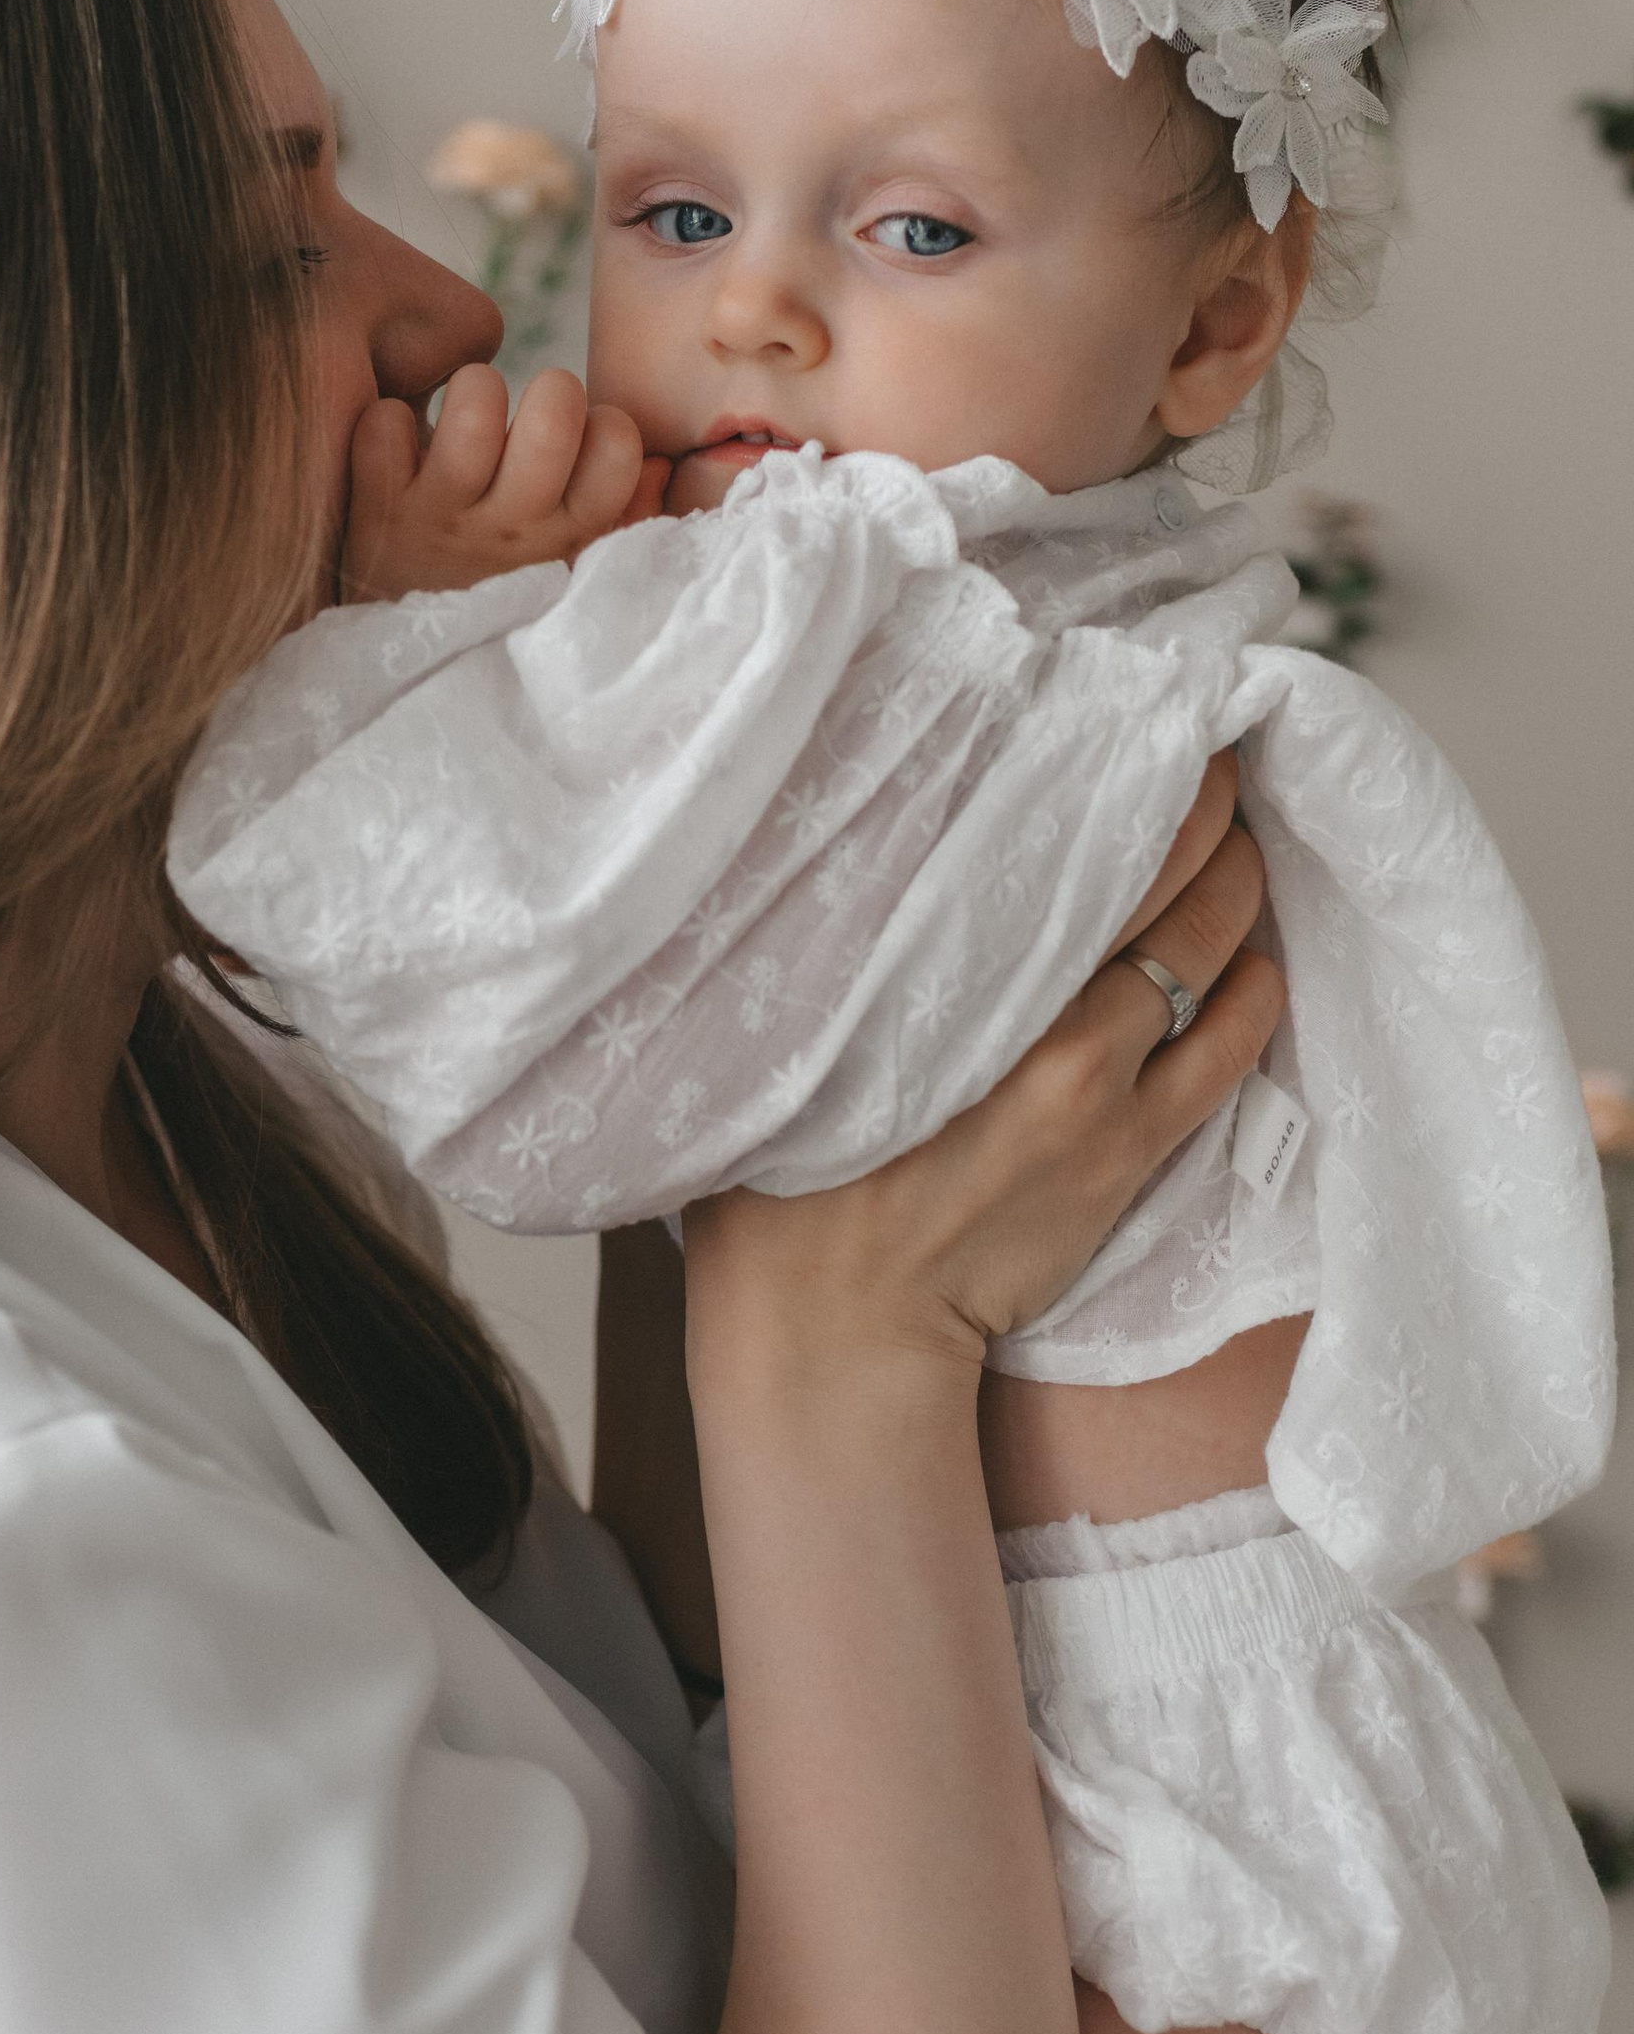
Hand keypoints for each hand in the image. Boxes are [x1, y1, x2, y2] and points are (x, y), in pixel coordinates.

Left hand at [341, 363, 667, 603]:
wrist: (403, 669)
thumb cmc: (500, 595)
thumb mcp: (572, 571)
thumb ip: (623, 519)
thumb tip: (657, 468)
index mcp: (569, 537)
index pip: (620, 444)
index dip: (602, 426)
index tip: (578, 449)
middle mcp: (513, 527)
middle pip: (555, 408)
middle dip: (547, 391)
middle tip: (524, 425)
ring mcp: (443, 517)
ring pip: (476, 398)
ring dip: (471, 393)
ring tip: (463, 428)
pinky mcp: (379, 510)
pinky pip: (389, 424)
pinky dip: (388, 426)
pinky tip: (398, 455)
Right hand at [684, 760, 1280, 1383]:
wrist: (837, 1327)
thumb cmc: (781, 1179)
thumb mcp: (790, 1029)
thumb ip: (841, 944)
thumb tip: (869, 846)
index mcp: (941, 965)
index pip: (1051, 824)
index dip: (1107, 755)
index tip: (1127, 707)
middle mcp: (1033, 1007)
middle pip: (1148, 864)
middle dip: (1191, 795)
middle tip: (1205, 743)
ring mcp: (1096, 1080)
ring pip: (1202, 941)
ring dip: (1232, 878)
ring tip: (1236, 836)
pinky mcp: (1132, 1148)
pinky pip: (1228, 1043)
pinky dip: (1250, 984)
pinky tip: (1252, 956)